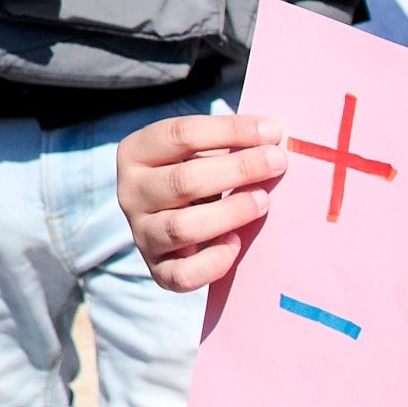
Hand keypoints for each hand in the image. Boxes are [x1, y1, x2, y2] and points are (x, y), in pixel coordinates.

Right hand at [120, 111, 288, 291]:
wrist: (174, 217)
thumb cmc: (196, 173)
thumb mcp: (200, 149)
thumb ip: (228, 142)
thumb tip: (273, 137)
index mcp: (136, 153)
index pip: (181, 135)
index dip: (230, 131)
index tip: (271, 131)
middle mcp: (131, 194)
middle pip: (183, 181)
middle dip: (238, 170)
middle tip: (276, 162)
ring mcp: (142, 234)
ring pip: (182, 228)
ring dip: (229, 213)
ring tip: (262, 200)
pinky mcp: (158, 270)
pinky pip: (183, 275)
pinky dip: (213, 261)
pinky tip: (235, 242)